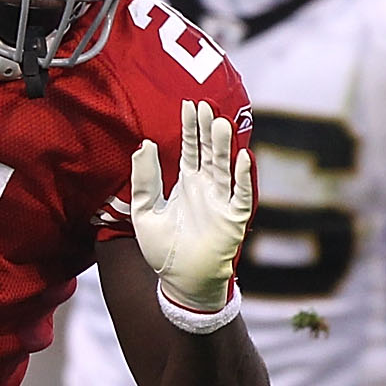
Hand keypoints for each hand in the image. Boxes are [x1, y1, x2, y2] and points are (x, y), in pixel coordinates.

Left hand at [129, 99, 254, 321]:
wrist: (181, 281)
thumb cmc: (163, 250)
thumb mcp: (144, 212)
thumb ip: (144, 180)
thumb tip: (143, 144)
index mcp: (186, 183)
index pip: (190, 148)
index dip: (190, 128)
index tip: (188, 104)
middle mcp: (206, 188)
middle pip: (209, 152)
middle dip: (208, 130)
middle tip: (206, 105)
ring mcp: (221, 202)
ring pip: (224, 168)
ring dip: (224, 147)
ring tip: (221, 124)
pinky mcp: (233, 219)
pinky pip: (241, 195)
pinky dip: (243, 178)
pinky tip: (243, 159)